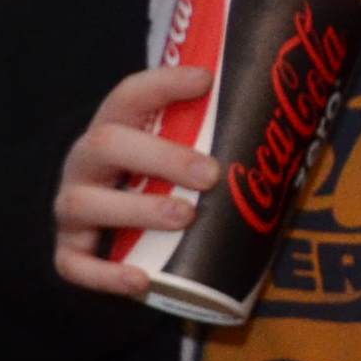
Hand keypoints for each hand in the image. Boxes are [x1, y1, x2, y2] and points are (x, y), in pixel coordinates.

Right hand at [52, 64, 220, 297]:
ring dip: (137, 209)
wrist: (91, 225)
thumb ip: (205, 144)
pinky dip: (107, 274)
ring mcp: (70, 208)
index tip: (206, 80)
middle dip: (159, 156)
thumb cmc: (146, 183)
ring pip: (85, 204)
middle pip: (105, 144)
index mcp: (112, 131)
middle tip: (210, 174)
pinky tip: (141, 280)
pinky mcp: (66, 251)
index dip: (162, 85)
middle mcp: (85, 165)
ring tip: (184, 217)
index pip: (128, 97)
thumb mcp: (164, 155)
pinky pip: (75, 265)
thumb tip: (295, 135)